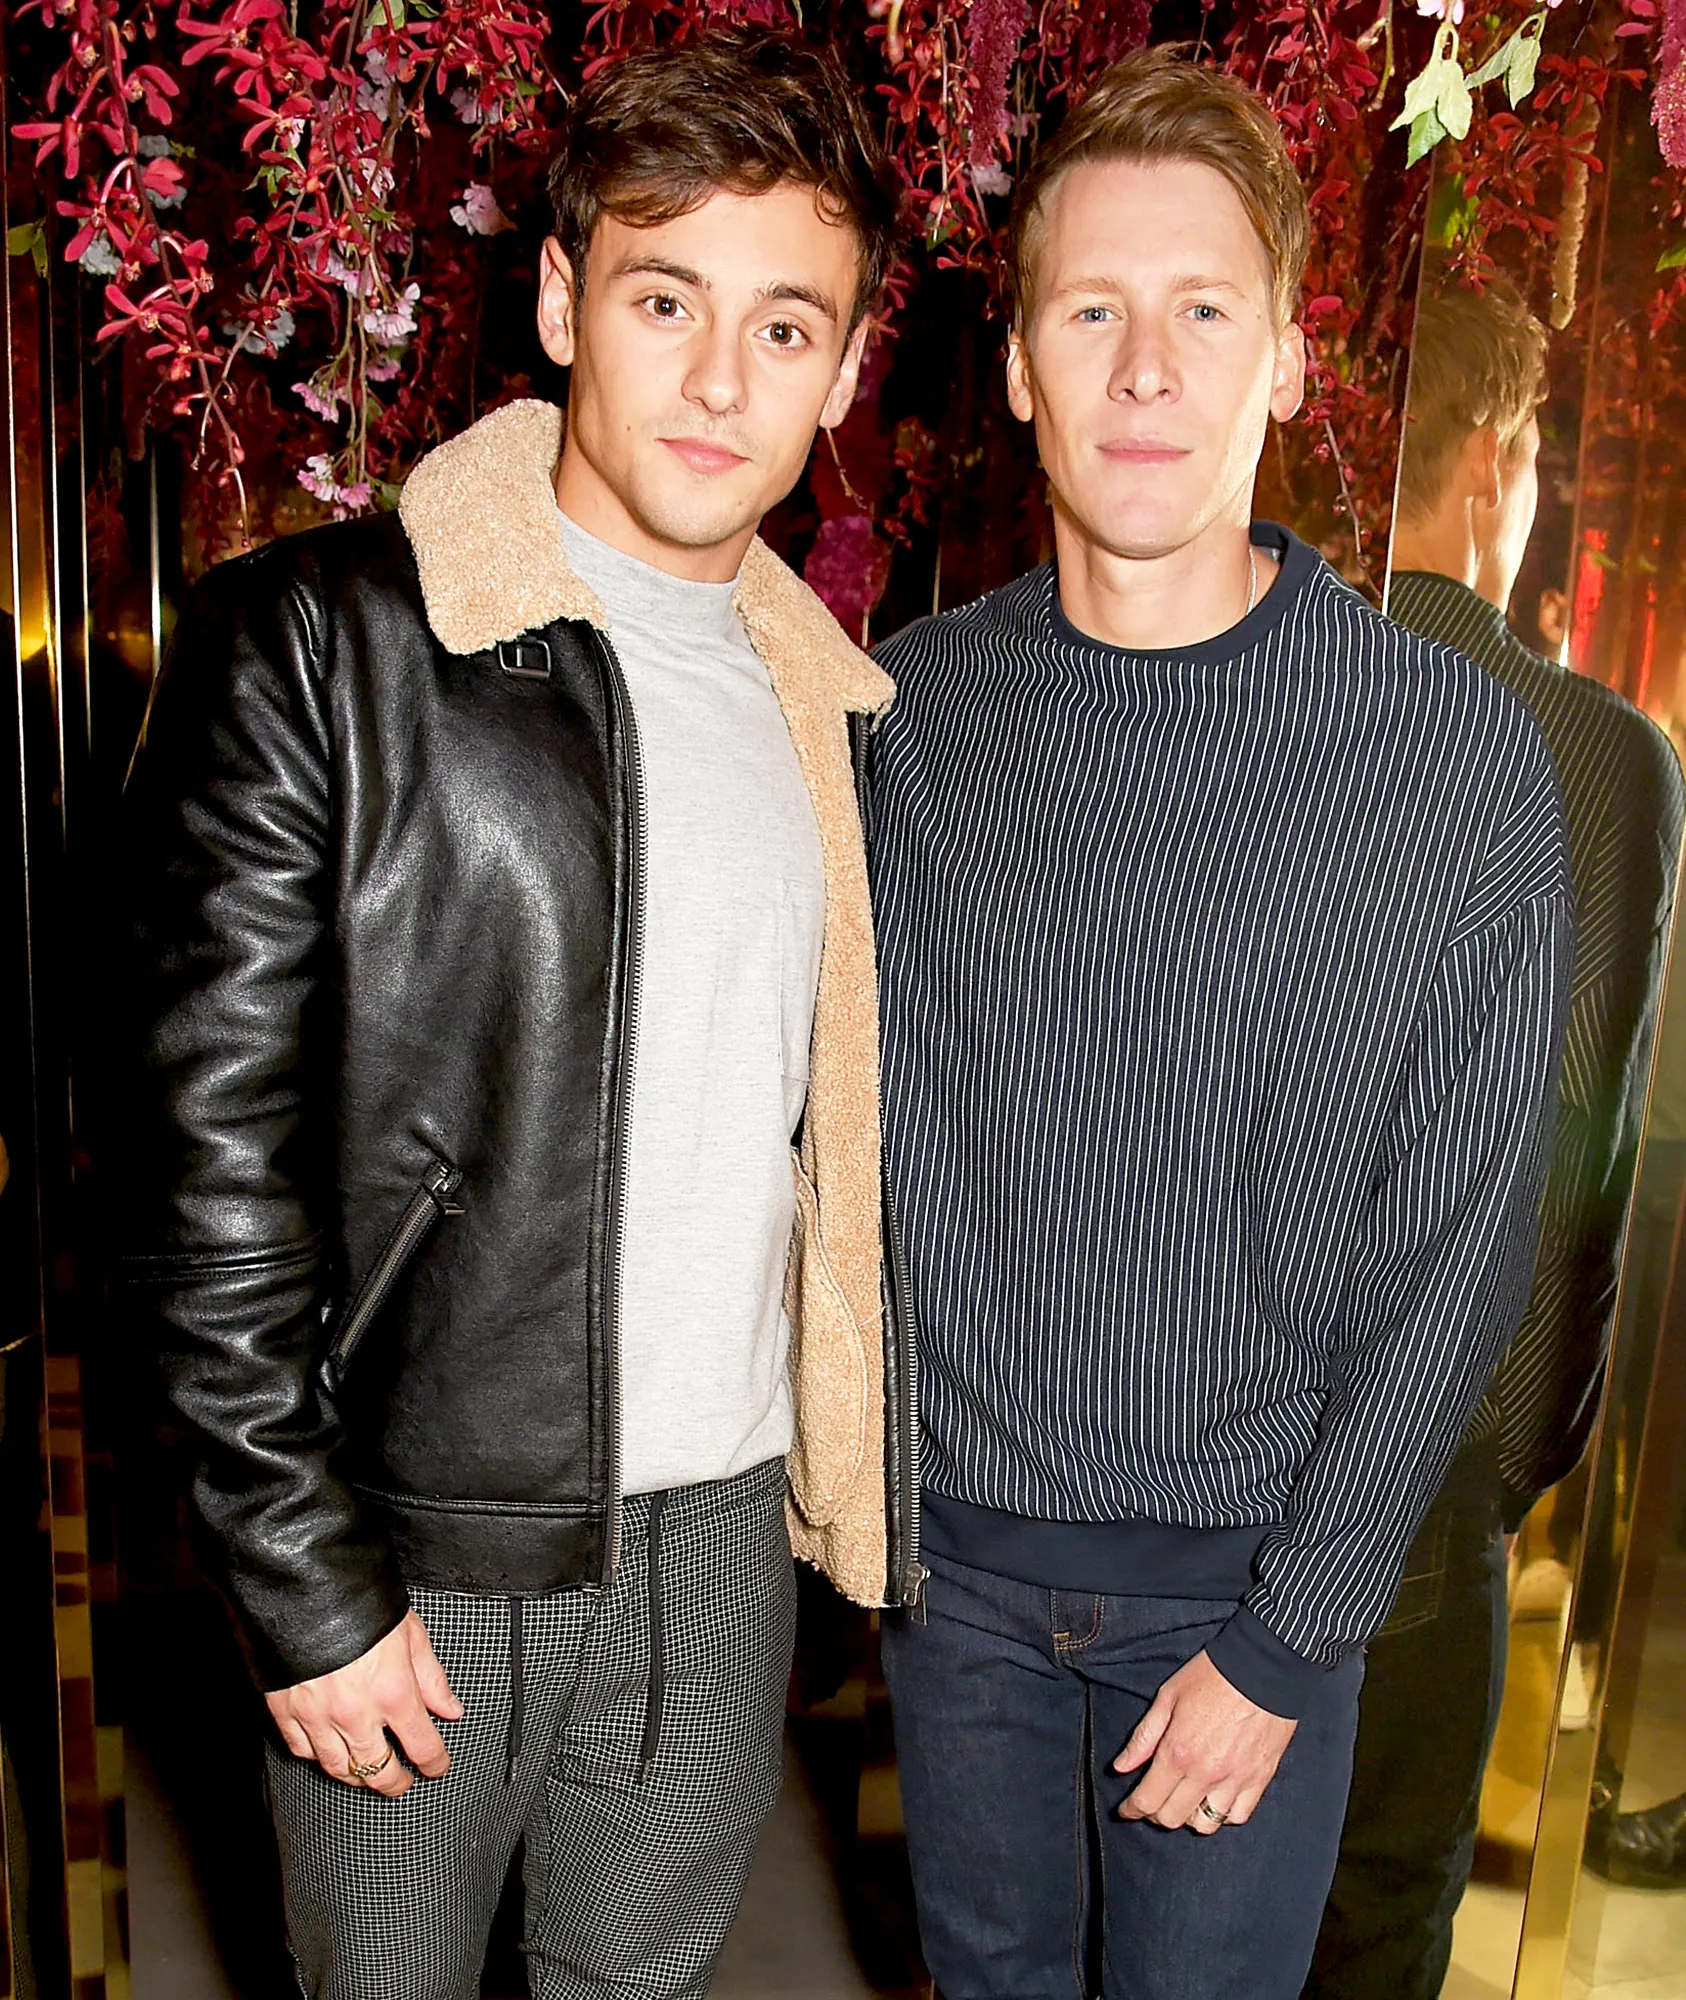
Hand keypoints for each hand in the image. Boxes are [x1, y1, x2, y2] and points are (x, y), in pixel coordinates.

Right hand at [266, 1610, 463, 1796]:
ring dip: (358, 1777)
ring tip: (368, 1773)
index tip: (437, 1766)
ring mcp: (318, 1717)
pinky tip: (328, 1750)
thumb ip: (432, 1679)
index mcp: (393, 1693)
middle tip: (402, 1782)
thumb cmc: (362, 1602)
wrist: (307, 1586)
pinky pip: (303, 1750)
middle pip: (379, 1771)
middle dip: (396, 1782)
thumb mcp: (411, 1634)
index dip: (435, 1763)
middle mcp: (356, 1714)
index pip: (422, 1747)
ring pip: (339, 1768)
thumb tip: (451, 1709)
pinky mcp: (285, 1712)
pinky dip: (318, 1756)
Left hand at [1113, 1649, 1294, 1833]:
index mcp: (1178, 1752)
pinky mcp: (1260, 1779)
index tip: (1127, 1809)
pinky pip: (1238, 1815)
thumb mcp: (1168, 1697)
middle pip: (1173, 1818)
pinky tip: (1215, 1798)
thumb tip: (1121, 1767)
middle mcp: (1205, 1773)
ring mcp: (1235, 1780)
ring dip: (1189, 1817)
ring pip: (1206, 1824)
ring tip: (1184, 1799)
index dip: (1132, 1810)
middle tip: (1152, 1801)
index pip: (1148, 1800)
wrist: (1262, 1667)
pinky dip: (1223, 1814)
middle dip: (1155, 1814)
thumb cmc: (1212, 1675)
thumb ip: (1143, 1737)